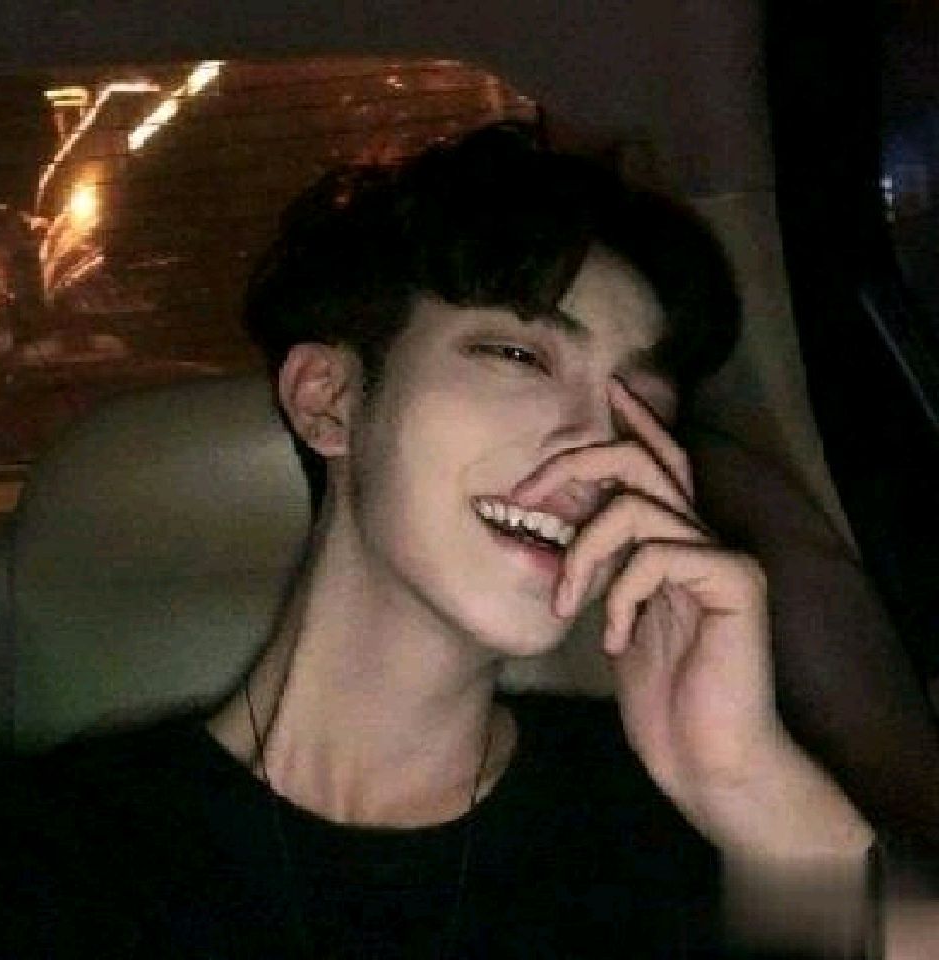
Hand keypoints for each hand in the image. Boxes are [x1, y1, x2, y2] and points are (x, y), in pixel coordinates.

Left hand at [511, 379, 866, 854]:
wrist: (707, 762)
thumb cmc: (662, 697)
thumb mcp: (618, 618)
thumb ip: (607, 569)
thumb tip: (567, 528)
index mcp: (676, 543)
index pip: (659, 463)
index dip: (638, 422)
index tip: (611, 388)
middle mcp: (703, 539)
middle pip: (647, 460)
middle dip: (578, 462)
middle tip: (525, 493)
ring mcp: (723, 558)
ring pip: (639, 505)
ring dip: (584, 550)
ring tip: (565, 602)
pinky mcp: (736, 584)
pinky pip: (660, 553)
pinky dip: (621, 593)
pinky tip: (615, 639)